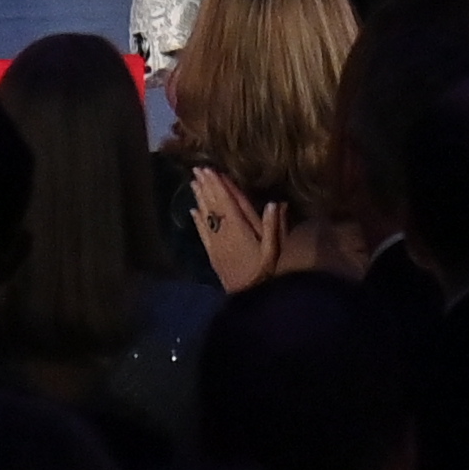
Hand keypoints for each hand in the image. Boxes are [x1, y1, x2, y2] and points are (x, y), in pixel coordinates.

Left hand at [190, 166, 287, 290]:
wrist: (248, 300)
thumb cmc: (265, 274)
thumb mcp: (274, 252)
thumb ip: (273, 227)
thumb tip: (275, 202)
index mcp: (240, 230)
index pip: (227, 202)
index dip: (219, 185)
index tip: (211, 169)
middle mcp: (224, 234)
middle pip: (214, 206)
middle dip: (206, 187)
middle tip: (197, 169)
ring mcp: (216, 245)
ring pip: (206, 216)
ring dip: (200, 199)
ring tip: (194, 183)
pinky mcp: (212, 255)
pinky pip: (203, 234)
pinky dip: (198, 221)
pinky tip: (193, 211)